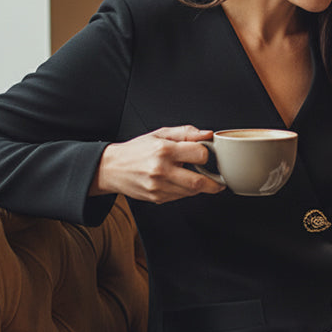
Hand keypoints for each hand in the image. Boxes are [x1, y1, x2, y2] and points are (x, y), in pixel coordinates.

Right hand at [89, 126, 225, 202]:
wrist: (111, 168)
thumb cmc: (137, 149)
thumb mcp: (160, 134)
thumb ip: (186, 132)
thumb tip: (207, 134)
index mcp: (164, 150)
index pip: (199, 155)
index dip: (205, 154)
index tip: (204, 154)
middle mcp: (161, 170)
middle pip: (199, 182)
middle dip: (214, 183)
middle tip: (219, 181)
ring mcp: (158, 187)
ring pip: (191, 192)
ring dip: (199, 187)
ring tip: (198, 178)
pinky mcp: (156, 198)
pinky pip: (180, 197)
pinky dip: (185, 191)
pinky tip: (180, 182)